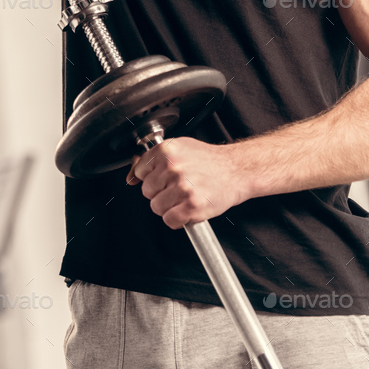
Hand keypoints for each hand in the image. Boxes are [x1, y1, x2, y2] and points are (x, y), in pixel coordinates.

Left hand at [126, 137, 246, 228]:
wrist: (236, 170)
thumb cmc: (209, 160)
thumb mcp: (180, 148)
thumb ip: (153, 160)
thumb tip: (131, 176)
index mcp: (167, 150)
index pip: (140, 172)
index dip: (153, 178)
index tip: (165, 178)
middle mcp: (173, 167)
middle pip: (147, 192)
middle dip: (161, 193)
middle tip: (180, 187)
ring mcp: (182, 187)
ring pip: (157, 207)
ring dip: (170, 207)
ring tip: (186, 196)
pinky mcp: (192, 206)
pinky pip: (170, 220)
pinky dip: (178, 219)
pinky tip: (189, 208)